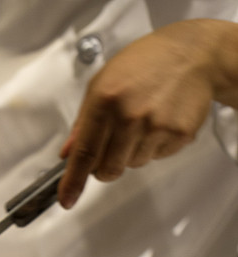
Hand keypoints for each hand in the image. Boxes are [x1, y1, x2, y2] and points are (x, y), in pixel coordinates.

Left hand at [57, 20, 232, 208]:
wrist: (192, 54)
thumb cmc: (143, 64)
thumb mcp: (103, 82)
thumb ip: (83, 121)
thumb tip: (67, 154)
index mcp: (105, 100)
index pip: (84, 152)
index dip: (73, 181)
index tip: (67, 200)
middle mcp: (130, 116)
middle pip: (109, 169)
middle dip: (105, 166)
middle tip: (114, 143)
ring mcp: (156, 126)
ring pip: (133, 164)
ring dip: (133, 152)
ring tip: (143, 120)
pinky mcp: (179, 134)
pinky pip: (157, 157)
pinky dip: (155, 146)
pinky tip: (160, 120)